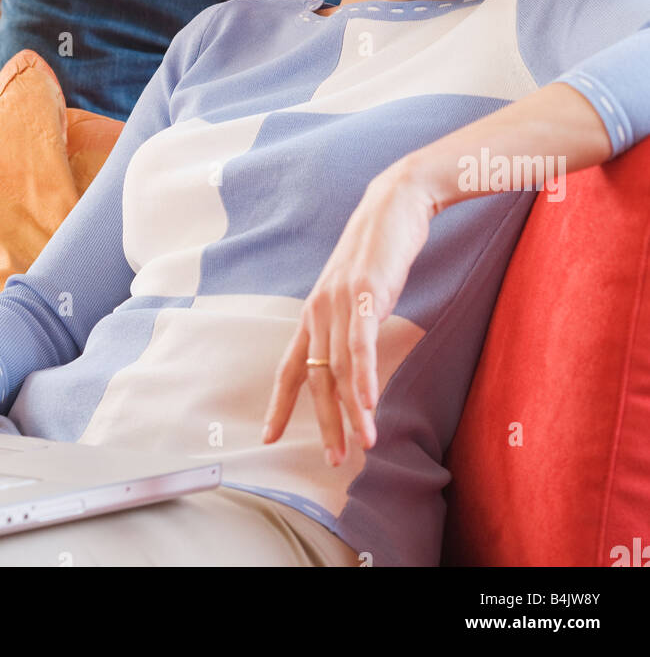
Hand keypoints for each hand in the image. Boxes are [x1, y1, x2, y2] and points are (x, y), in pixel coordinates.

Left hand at [262, 158, 439, 465]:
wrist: (394, 204)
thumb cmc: (379, 250)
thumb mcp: (358, 292)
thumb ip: (350, 323)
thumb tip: (353, 357)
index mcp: (315, 312)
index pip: (292, 367)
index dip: (280, 404)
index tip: (269, 436)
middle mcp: (320, 309)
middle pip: (316, 377)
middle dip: (325, 422)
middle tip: (335, 459)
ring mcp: (341, 301)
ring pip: (340, 367)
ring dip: (352, 411)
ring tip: (362, 445)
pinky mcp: (367, 293)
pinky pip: (361, 343)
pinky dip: (364, 375)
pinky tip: (370, 403)